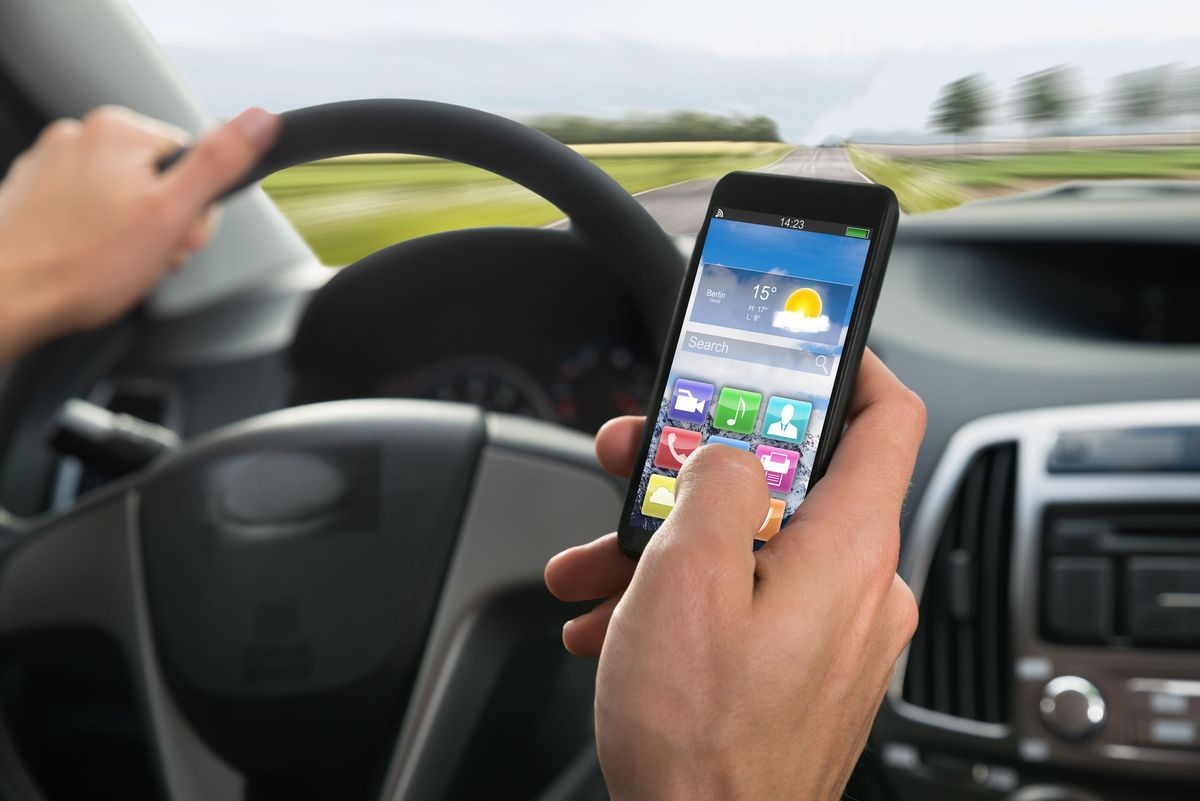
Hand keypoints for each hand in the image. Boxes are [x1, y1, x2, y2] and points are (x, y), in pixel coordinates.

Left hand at [0, 105, 279, 361]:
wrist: (8, 298)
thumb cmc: (83, 267)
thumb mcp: (172, 216)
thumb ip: (219, 163)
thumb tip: (261, 121)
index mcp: (118, 132)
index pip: (190, 162)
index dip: (192, 209)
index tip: (173, 235)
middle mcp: (79, 135)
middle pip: (155, 178)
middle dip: (159, 221)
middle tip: (142, 254)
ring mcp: (50, 163)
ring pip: (120, 195)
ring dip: (127, 230)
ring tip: (111, 259)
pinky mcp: (31, 191)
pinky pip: (84, 208)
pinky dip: (91, 233)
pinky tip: (86, 257)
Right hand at [544, 350, 924, 800]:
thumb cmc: (703, 739)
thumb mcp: (688, 578)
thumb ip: (715, 482)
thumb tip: (727, 449)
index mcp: (848, 549)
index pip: (886, 417)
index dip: (847, 363)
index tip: (804, 341)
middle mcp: (859, 589)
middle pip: (790, 481)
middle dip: (697, 468)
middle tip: (634, 465)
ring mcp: (835, 636)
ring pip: (756, 545)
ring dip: (671, 542)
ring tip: (596, 566)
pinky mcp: (807, 672)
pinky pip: (751, 603)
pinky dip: (688, 597)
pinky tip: (621, 620)